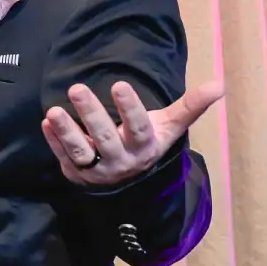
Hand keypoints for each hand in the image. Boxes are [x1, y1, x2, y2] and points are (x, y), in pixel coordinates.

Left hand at [43, 79, 223, 186]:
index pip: (138, 127)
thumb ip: (190, 106)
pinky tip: (46, 122)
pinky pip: (63, 157)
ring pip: (81, 151)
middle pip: (106, 138)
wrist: (128, 181)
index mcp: (144, 146)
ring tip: (54, 110)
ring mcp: (98, 169)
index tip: (120, 84)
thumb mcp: (169, 127)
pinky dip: (54, 141)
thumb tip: (220, 84)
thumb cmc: (146, 143)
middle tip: (78, 87)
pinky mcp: (77, 173)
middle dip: (91, 114)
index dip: (130, 108)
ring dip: (66, 130)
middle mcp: (121, 159)